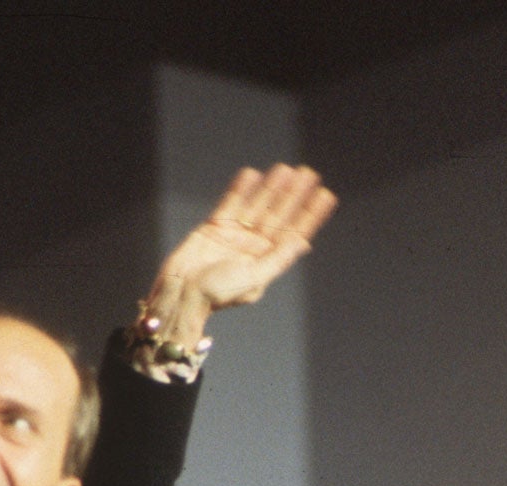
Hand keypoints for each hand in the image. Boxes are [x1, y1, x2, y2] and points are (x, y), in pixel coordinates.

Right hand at [138, 165, 337, 348]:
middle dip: (294, 195)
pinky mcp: (215, 227)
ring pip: (258, 205)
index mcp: (267, 260)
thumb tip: (303, 243)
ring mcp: (235, 235)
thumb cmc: (217, 295)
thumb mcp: (254, 278)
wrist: (180, 294)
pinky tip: (252, 174)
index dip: (311, 214)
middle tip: (309, 173)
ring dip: (272, 188)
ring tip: (286, 169)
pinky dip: (241, 189)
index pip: (294, 233)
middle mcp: (254, 246)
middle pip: (279, 215)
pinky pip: (231, 202)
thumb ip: (278, 259)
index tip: (326, 195)